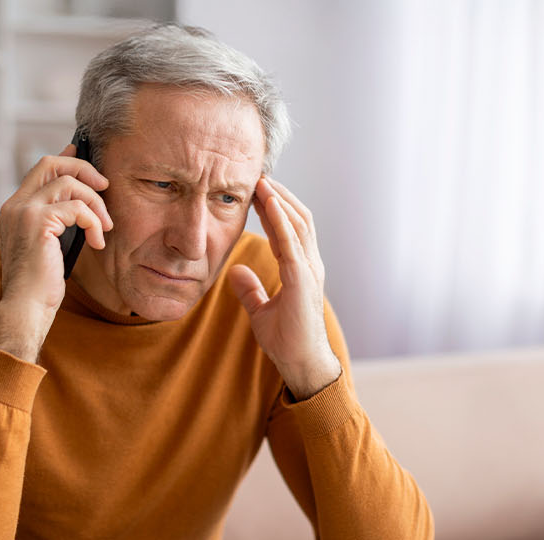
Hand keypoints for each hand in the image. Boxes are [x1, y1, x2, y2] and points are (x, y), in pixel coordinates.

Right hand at [0, 144, 112, 361]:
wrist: (26, 309)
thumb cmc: (39, 285)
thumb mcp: (48, 246)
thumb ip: (57, 221)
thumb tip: (79, 199)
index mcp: (12, 211)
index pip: (38, 170)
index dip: (63, 158)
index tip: (80, 152)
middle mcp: (13, 207)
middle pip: (50, 164)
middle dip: (83, 169)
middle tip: (105, 186)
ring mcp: (23, 212)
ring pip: (68, 183)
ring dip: (95, 203)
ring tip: (105, 226)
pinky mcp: (38, 222)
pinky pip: (77, 208)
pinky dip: (94, 222)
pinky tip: (98, 242)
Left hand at [226, 177, 341, 397]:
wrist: (301, 364)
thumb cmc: (287, 340)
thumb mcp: (261, 311)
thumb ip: (250, 290)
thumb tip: (234, 271)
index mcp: (301, 268)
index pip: (289, 228)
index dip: (275, 207)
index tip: (257, 190)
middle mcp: (309, 264)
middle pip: (297, 218)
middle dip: (279, 195)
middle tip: (258, 175)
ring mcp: (309, 270)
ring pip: (298, 224)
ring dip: (280, 200)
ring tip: (263, 181)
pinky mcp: (302, 280)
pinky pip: (291, 242)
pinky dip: (281, 220)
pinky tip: (270, 204)